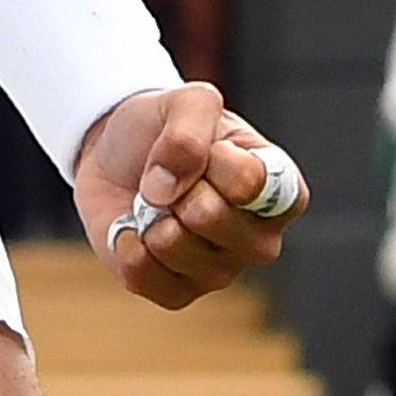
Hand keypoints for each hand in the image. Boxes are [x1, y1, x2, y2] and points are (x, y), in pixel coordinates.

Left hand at [73, 85, 304, 310]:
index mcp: (280, 191)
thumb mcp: (185, 101)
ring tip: (157, 200)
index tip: (211, 146)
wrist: (114, 155)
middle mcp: (260, 239)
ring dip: (149, 211)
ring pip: (172, 243)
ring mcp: (221, 272)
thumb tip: (165, 190)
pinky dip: (125, 241)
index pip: (250, 181)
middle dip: (176, 184)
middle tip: (176, 176)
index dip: (214, 156)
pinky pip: (141, 274)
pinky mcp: (177, 293)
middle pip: (209, 215)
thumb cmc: (165, 129)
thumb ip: (188, 128)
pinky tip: (135, 227)